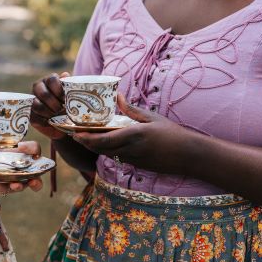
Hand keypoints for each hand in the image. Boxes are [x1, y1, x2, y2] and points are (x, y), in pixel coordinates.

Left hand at [0, 140, 44, 194]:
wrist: (5, 149)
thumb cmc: (21, 151)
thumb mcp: (29, 147)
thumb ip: (31, 147)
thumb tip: (22, 146)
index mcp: (31, 176)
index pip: (36, 184)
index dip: (35, 185)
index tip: (33, 182)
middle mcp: (20, 182)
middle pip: (19, 188)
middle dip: (16, 187)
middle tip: (14, 185)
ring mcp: (7, 184)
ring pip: (3, 188)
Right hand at [30, 71, 69, 139]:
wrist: (63, 121)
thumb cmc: (69, 104)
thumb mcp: (71, 94)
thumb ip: (68, 85)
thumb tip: (65, 75)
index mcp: (49, 80)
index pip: (52, 80)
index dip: (59, 90)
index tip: (66, 99)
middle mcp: (38, 87)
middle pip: (44, 94)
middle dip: (54, 104)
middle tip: (62, 110)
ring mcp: (32, 100)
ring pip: (37, 105)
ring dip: (49, 113)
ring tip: (58, 117)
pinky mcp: (30, 113)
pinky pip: (34, 117)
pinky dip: (44, 121)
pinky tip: (52, 122)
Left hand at [73, 93, 199, 173]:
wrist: (187, 155)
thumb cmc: (172, 133)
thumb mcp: (152, 118)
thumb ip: (131, 110)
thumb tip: (118, 95)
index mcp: (133, 135)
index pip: (103, 139)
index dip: (86, 138)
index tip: (75, 132)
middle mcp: (130, 150)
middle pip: (100, 149)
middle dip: (85, 143)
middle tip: (74, 134)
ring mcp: (133, 160)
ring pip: (107, 154)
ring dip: (95, 147)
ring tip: (84, 137)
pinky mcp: (137, 165)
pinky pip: (117, 157)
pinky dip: (107, 150)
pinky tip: (104, 143)